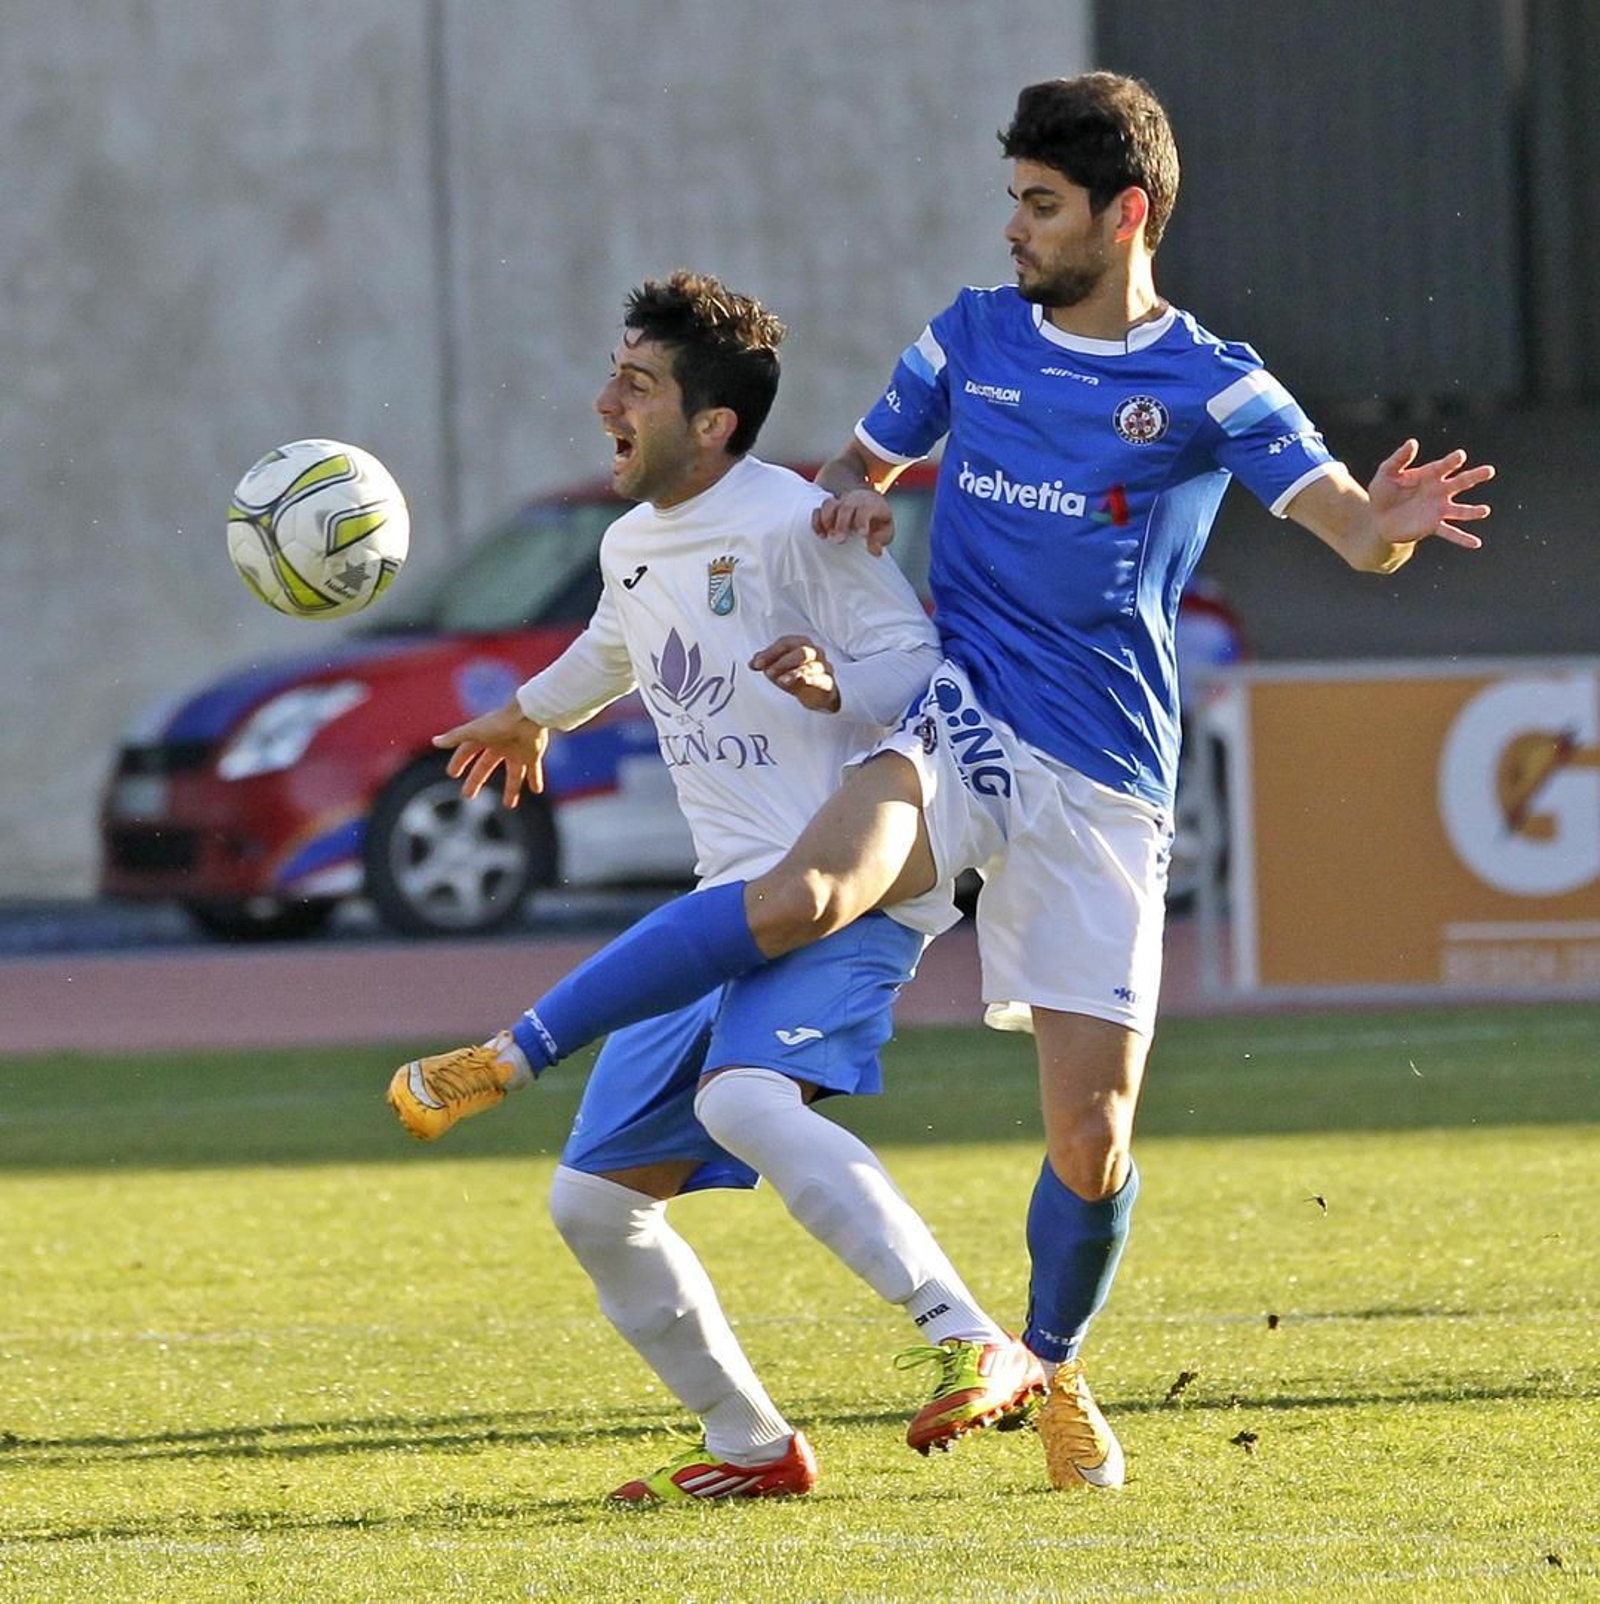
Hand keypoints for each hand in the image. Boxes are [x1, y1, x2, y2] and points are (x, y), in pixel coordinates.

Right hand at [432, 700, 550, 806]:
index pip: (467, 751)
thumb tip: (435, 741)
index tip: (452, 774)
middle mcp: (501, 745)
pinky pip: (534, 770)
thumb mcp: (474, 731)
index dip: (459, 761)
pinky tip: (537, 790)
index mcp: (485, 737)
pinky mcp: (533, 754)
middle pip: (486, 766)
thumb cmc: (499, 723)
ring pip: (513, 773)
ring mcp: (517, 750)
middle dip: (477, 780)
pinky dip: (535, 779)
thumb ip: (455, 737)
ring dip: (511, 789)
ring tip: (509, 805)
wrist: (527, 718)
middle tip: (467, 796)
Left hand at [750, 635, 840, 711]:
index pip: (785, 643)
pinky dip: (810, 681)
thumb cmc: (797, 673)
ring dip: (795, 673)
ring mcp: (823, 667)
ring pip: (811, 667)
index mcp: (801, 643)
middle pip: (801, 652)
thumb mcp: (778, 667)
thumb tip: (752, 663)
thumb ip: (765, 663)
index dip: (770, 653)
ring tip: (782, 681)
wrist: (819, 692)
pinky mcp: (827, 682)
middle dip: (783, 662)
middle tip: (769, 672)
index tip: (757, 664)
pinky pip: (821, 680)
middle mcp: (814, 652)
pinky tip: (802, 683)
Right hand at [812, 488, 894, 555]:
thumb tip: (875, 551)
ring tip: (828, 536)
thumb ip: (881, 539)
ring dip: (826, 520)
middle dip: (841, 524)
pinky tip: (821, 535)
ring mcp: (840, 503)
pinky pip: (817, 510)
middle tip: (839, 541)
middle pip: (845, 507)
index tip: (861, 535)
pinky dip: (816, 522)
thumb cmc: (877, 521)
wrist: (868, 504)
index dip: (862, 521)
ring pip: (829, 504)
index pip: (865, 508)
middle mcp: (854, 501)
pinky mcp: (829, 509)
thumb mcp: (885, 530)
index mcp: (871, 504)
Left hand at [1368, 439, 1494, 550]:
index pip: (1444, 466)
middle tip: (1489, 471)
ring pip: (1459, 510)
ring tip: (1484, 511)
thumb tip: (1412, 442)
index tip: (1460, 456)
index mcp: (1430, 475)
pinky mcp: (1432, 526)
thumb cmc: (1384, 492)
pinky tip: (1476, 544)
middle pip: (1460, 482)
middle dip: (1474, 476)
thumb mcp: (1387, 473)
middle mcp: (1439, 491)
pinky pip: (1450, 532)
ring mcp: (1438, 509)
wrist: (1378, 519)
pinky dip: (1462, 538)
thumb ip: (1399, 459)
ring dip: (1472, 511)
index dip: (1452, 461)